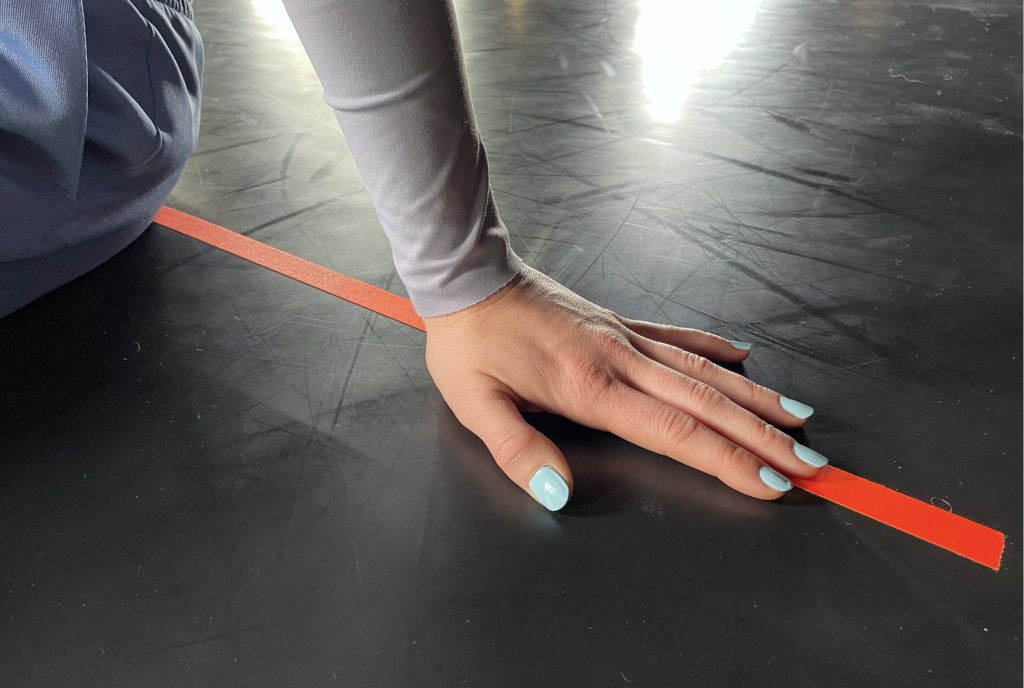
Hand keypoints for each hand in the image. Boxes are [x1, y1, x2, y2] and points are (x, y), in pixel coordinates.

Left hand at [423, 266, 826, 509]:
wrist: (469, 278)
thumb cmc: (470, 344)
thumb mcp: (476, 404)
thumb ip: (519, 450)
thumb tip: (557, 494)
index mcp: (590, 387)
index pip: (674, 432)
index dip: (726, 460)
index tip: (769, 482)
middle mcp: (620, 359)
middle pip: (706, 404)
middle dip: (763, 438)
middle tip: (809, 464)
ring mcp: (624, 337)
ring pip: (703, 371)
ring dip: (754, 397)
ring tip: (798, 418)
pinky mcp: (617, 321)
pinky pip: (676, 335)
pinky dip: (714, 346)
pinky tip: (743, 354)